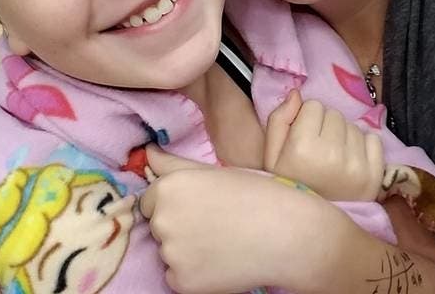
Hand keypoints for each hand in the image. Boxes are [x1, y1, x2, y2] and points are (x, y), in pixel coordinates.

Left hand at [139, 145, 339, 293]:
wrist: (288, 233)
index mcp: (168, 187)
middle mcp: (163, 219)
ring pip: (169, 253)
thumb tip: (146, 153)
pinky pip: (178, 277)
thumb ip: (173, 163)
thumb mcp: (213, 172)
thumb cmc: (255, 195)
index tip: (202, 206)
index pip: (151, 200)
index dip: (177, 203)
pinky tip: (222, 261)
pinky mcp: (181, 283)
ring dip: (187, 250)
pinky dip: (195, 274)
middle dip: (180, 226)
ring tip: (223, 241)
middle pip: (159, 226)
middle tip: (216, 223)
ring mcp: (171, 254)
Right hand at [264, 89, 383, 200]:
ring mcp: (357, 165)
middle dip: (325, 126)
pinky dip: (363, 145)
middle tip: (318, 149)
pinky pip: (374, 138)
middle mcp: (332, 154)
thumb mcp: (271, 154)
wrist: (312, 225)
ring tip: (333, 158)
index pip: (314, 105)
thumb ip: (278, 119)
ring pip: (352, 126)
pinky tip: (350, 161)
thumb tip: (297, 93)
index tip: (303, 138)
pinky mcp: (375, 174)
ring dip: (343, 136)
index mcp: (303, 147)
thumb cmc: (289, 184)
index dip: (306, 120)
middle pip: (334, 114)